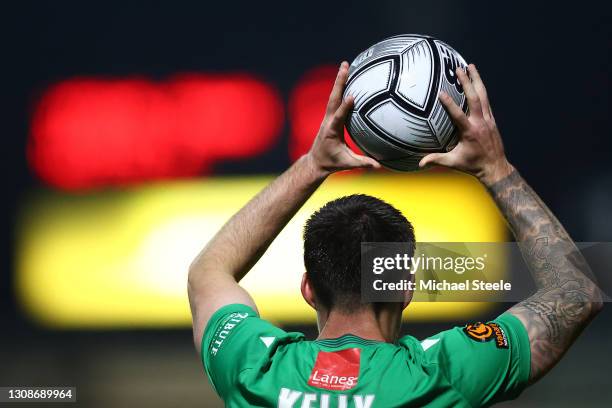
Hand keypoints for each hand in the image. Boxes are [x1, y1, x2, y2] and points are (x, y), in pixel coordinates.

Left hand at [307, 61, 379, 175]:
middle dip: (339, 82)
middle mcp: (328, 121)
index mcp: (332, 131)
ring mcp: (328, 117)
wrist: (316, 162)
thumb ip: (363, 163)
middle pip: (334, 98)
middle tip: (345, 66)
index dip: (345, 107)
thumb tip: (379, 166)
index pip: (339, 117)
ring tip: (345, 65)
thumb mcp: (347, 164)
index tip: (352, 96)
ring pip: (334, 96)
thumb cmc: (331, 163)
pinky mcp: (330, 116)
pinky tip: (347, 78)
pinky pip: (336, 100)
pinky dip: (340, 88)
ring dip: (339, 81)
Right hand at [418, 64, 512, 184]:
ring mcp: (488, 120)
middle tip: (459, 69)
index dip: (449, 104)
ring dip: (477, 80)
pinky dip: (481, 89)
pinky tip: (477, 81)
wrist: (495, 167)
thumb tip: (419, 163)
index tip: (441, 92)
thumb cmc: (473, 165)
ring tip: (470, 66)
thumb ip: (436, 160)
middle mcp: (480, 123)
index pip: (458, 115)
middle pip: (474, 98)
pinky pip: (486, 101)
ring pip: (483, 96)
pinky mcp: (492, 119)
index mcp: (470, 132)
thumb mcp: (453, 163)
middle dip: (467, 82)